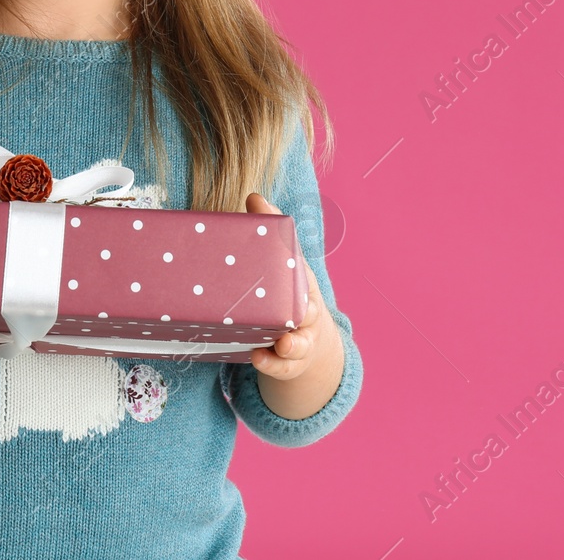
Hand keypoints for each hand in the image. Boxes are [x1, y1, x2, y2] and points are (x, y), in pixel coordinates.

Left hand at [243, 192, 335, 381]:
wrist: (303, 337)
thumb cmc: (285, 292)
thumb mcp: (280, 264)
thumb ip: (268, 230)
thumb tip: (254, 196)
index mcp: (301, 283)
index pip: (302, 270)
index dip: (295, 264)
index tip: (290, 259)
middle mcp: (306, 311)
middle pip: (309, 311)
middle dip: (302, 314)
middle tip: (292, 313)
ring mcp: (299, 338)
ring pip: (299, 344)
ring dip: (290, 345)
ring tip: (281, 345)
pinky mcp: (288, 361)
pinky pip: (282, 366)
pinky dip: (272, 364)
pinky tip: (258, 358)